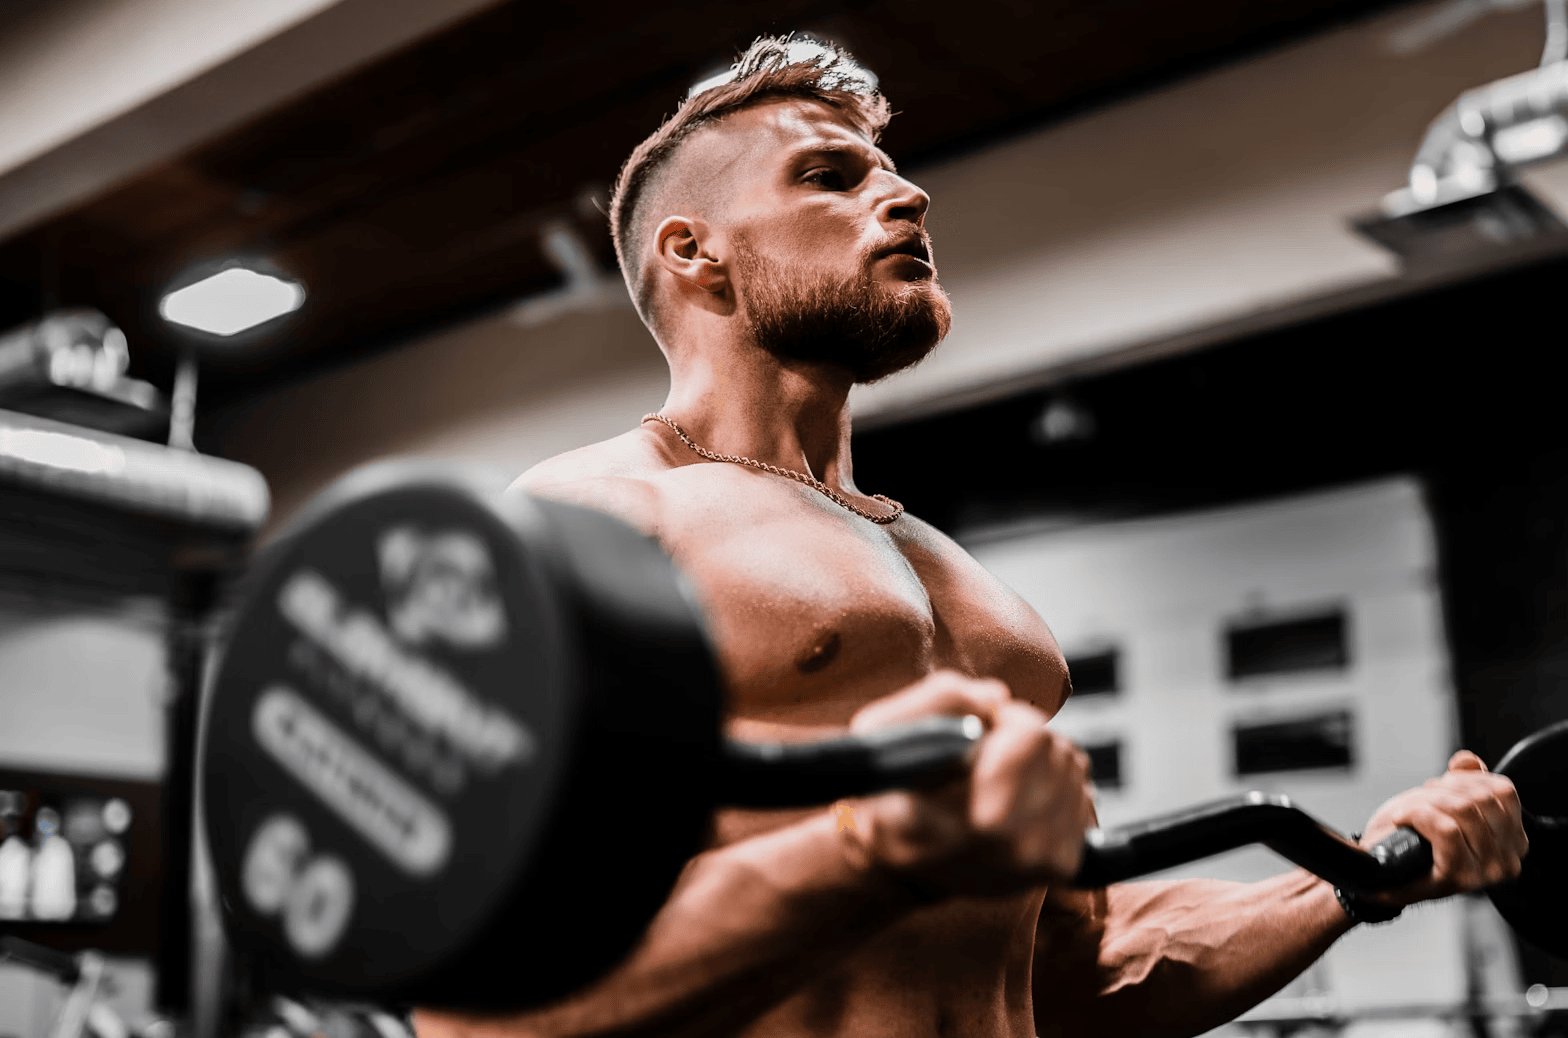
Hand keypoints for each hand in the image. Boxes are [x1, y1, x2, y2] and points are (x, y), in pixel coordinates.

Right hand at [837, 670, 1092, 897]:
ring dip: (1039, 759)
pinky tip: (1019, 798)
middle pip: (1054, 747)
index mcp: (977, 823)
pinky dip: (1053, 785)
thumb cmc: (889, 792)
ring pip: (1072, 766)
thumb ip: (940, 699)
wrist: (903, 865)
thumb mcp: (884, 732)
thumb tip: (999, 698)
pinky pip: (1081, 795)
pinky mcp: (1063, 866)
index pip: (1030, 739)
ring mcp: (1043, 862)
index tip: (984, 725)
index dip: (1008, 720)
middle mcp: (1016, 850)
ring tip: (999, 775)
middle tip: (988, 750)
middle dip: (1023, 735)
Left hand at [1358, 750, 1527, 906]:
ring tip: (1411, 810)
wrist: (1379, 869)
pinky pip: (1445, 828)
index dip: (1465, 779)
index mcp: (1513, 841)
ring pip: (1462, 810)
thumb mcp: (1442, 799)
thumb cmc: (1411, 836)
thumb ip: (1464, 779)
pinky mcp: (1458, 876)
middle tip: (1421, 801)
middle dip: (1441, 790)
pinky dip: (1417, 815)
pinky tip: (1401, 818)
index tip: (1440, 788)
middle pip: (1479, 799)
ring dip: (1426, 801)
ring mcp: (1484, 872)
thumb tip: (1467, 760)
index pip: (1503, 791)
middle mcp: (1507, 860)